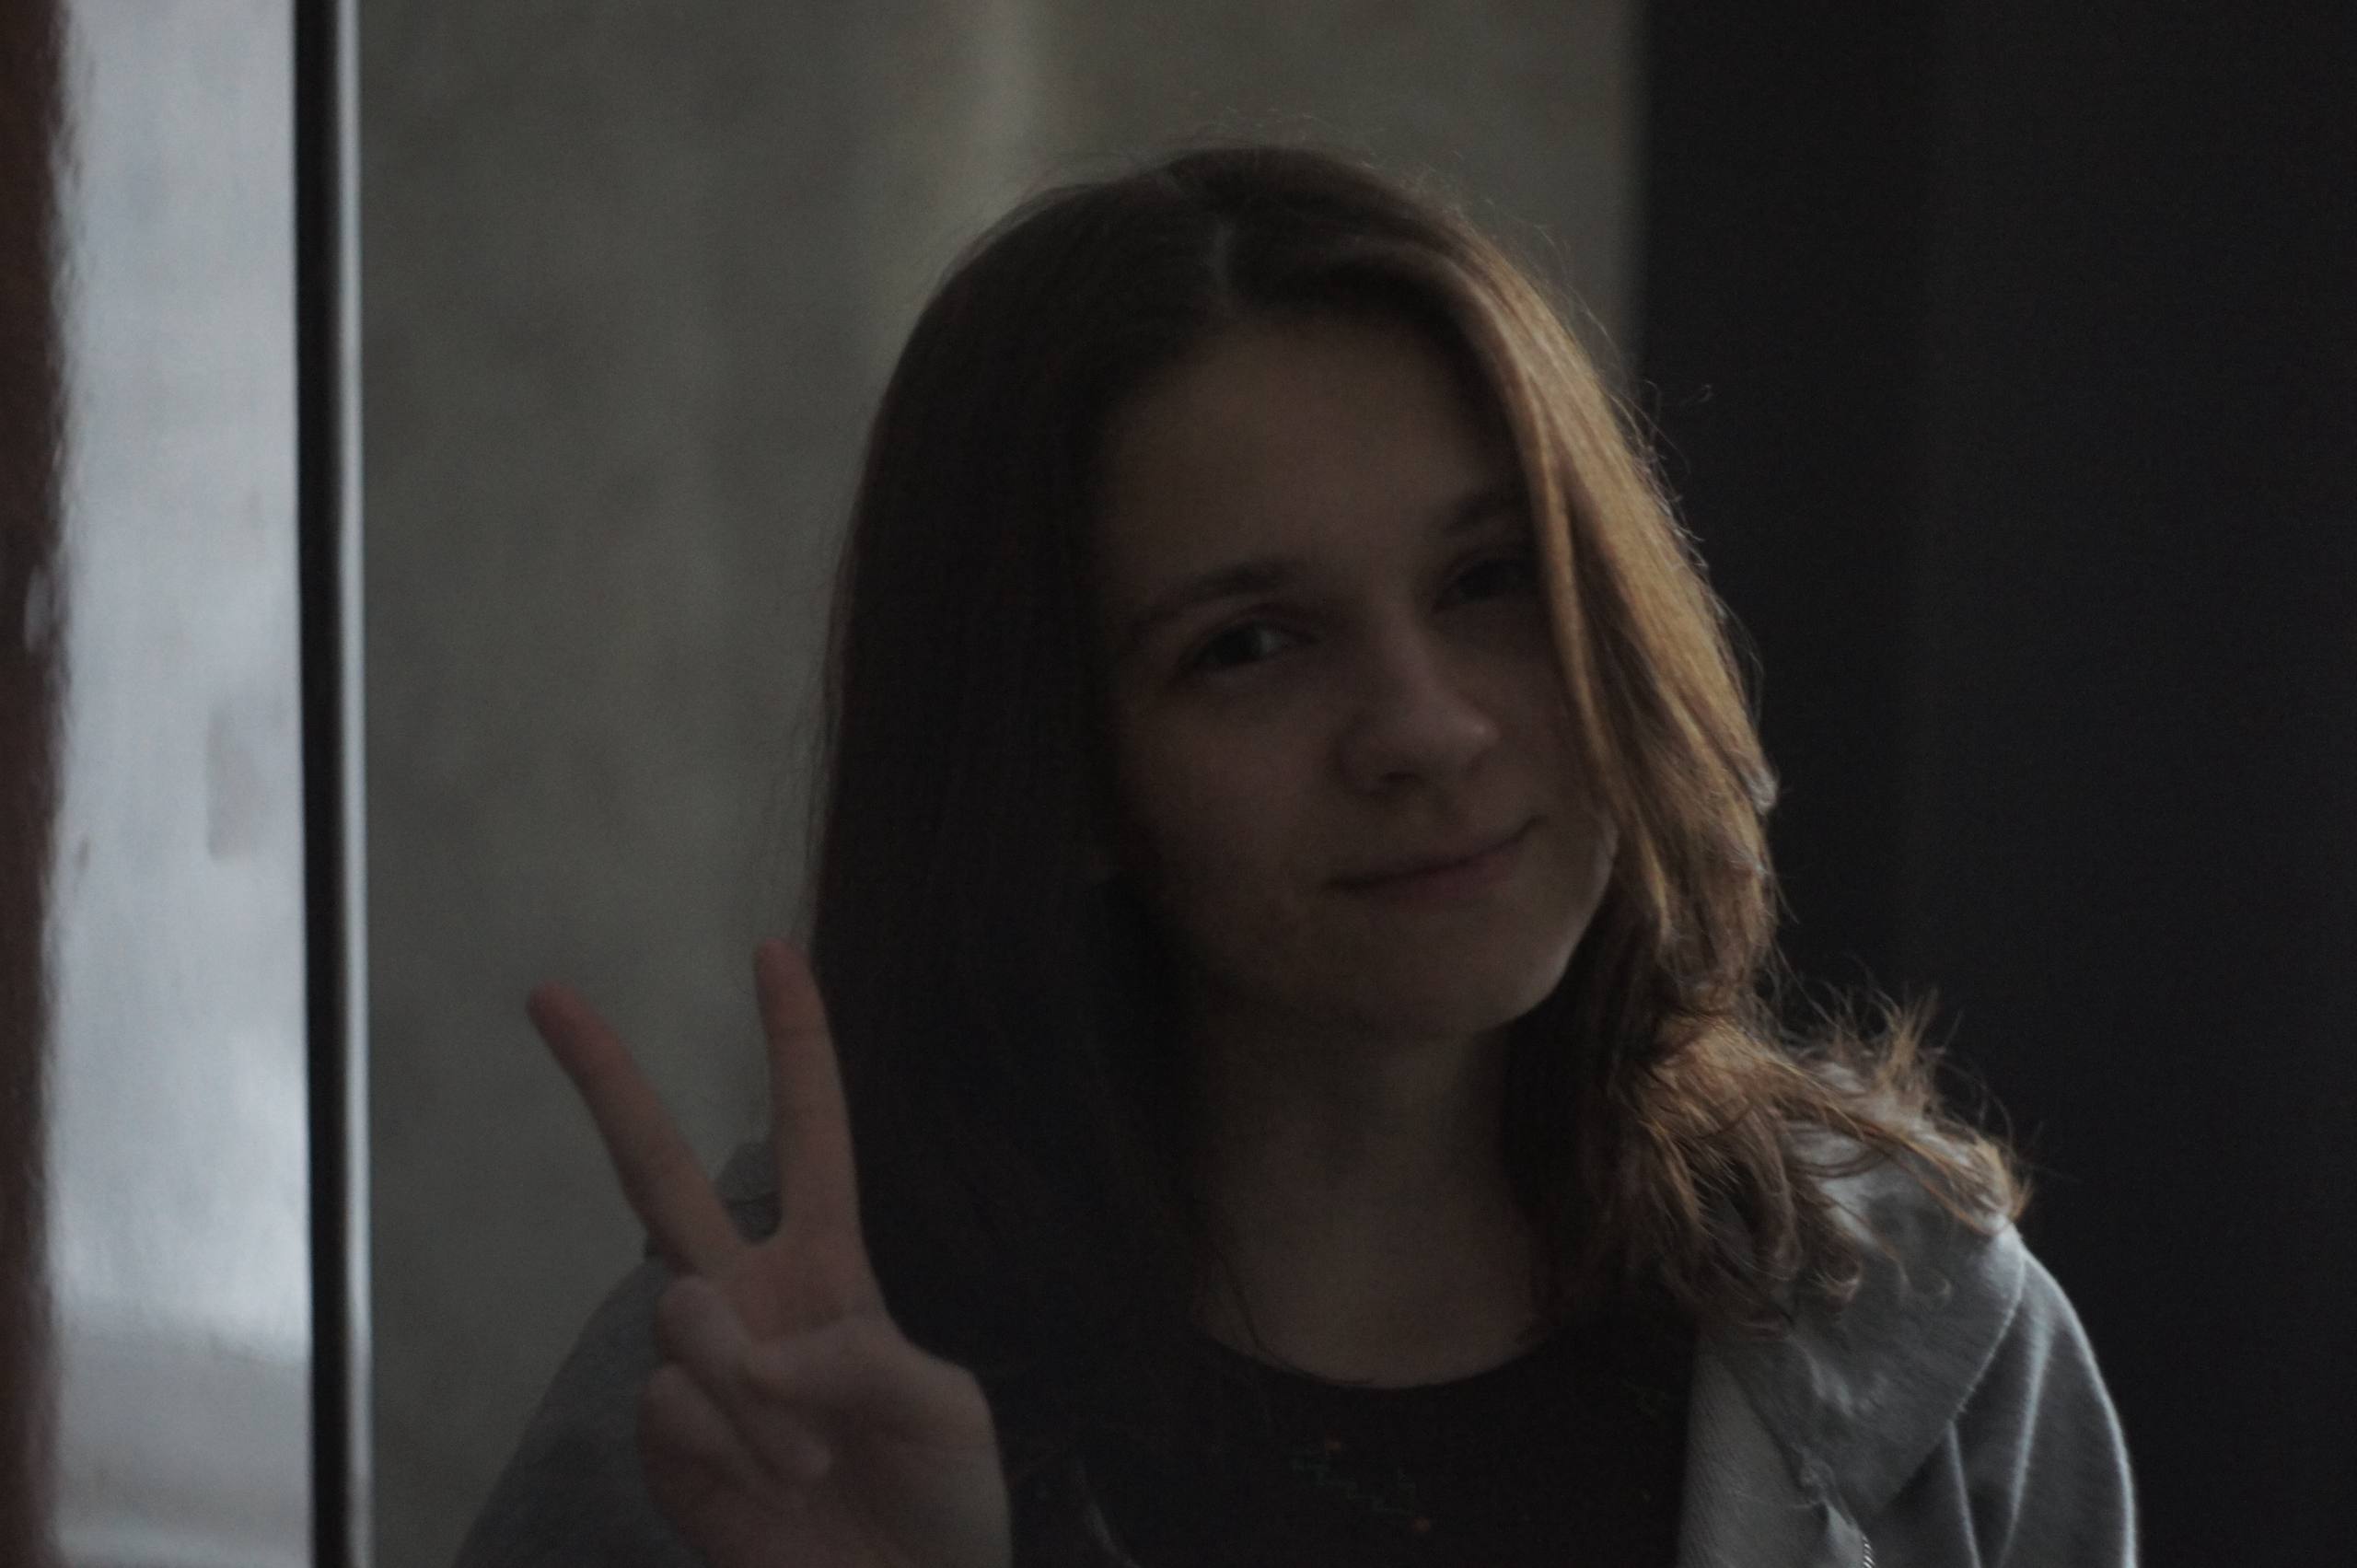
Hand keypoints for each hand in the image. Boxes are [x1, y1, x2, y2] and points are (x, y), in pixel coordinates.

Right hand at [528, 940, 1012, 1567]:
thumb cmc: (944, 1510)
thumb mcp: (945, 1411)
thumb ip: (859, 1355)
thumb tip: (751, 1341)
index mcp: (832, 1270)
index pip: (810, 1134)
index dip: (797, 1045)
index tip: (775, 952)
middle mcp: (751, 1300)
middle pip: (659, 1170)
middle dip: (607, 1080)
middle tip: (549, 994)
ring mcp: (698, 1370)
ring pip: (684, 1317)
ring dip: (757, 1394)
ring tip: (813, 1466)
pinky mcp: (663, 1443)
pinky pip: (669, 1404)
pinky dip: (729, 1444)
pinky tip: (766, 1492)